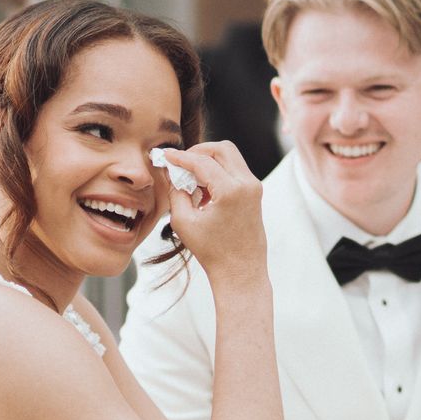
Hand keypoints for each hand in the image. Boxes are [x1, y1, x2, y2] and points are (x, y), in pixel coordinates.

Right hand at [158, 141, 265, 281]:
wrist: (240, 271)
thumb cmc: (212, 252)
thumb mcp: (184, 222)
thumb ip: (176, 192)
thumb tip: (172, 173)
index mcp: (231, 190)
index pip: (202, 161)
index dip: (181, 157)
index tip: (166, 155)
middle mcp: (247, 184)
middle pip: (222, 148)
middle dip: (199, 151)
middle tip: (181, 163)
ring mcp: (254, 187)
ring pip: (230, 157)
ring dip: (209, 161)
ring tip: (192, 181)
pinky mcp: (255, 193)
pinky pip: (235, 170)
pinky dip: (218, 172)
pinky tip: (203, 190)